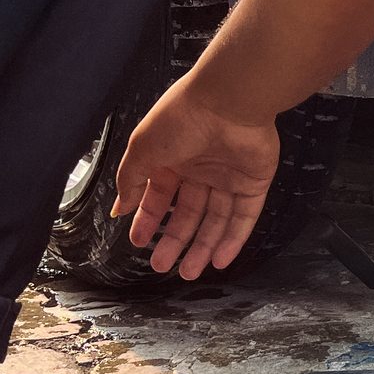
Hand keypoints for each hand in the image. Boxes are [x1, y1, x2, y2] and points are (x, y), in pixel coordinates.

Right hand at [110, 78, 281, 279]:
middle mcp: (200, 168)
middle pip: (187, 213)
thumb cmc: (182, 117)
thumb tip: (119, 207)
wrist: (228, 100)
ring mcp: (228, 176)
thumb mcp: (142, 149)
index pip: (159, 196)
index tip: (139, 242)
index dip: (149, 220)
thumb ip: (129, 180)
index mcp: (172, 157)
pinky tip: (218, 260)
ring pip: (216, 220)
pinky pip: (244, 217)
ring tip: (188, 272)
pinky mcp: (254, 182)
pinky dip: (232, 240)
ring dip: (202, 247)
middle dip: (174, 240)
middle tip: (162, 265)